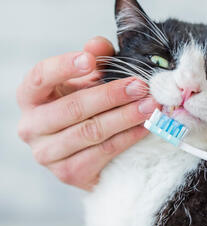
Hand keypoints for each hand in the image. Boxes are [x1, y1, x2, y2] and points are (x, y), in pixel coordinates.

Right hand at [17, 36, 158, 190]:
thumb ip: (93, 61)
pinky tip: (145, 127)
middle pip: (73, 108)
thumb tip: (99, 44)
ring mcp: (48, 154)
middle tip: (140, 86)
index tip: (91, 59)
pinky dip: (128, 138)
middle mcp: (31, 127)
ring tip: (150, 106)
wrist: (86, 153)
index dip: (64, 67)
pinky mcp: (68, 174)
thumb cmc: (84, 108)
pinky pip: (103, 153)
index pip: (40, 77)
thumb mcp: (86, 81)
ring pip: (91, 132)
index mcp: (31, 98)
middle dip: (111, 95)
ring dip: (125, 117)